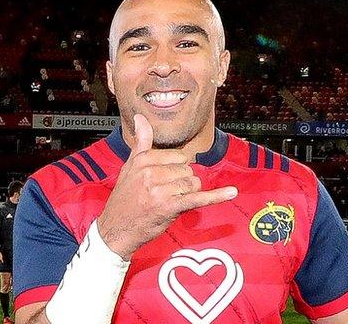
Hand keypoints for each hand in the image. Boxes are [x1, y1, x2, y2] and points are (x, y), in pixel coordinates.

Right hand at [97, 114, 237, 259]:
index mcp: (143, 160)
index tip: (162, 181)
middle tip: (163, 195)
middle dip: (182, 183)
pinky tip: (232, 192)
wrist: (115, 230)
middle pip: (188, 170)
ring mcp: (160, 190)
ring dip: (187, 194)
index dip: (175, 170)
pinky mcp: (170, 206)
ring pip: (193, 183)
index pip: (178, 156)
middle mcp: (151, 173)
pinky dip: (217, 196)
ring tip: (168, 203)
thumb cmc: (124, 200)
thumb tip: (140, 117)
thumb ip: (141, 142)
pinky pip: (198, 198)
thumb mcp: (129, 167)